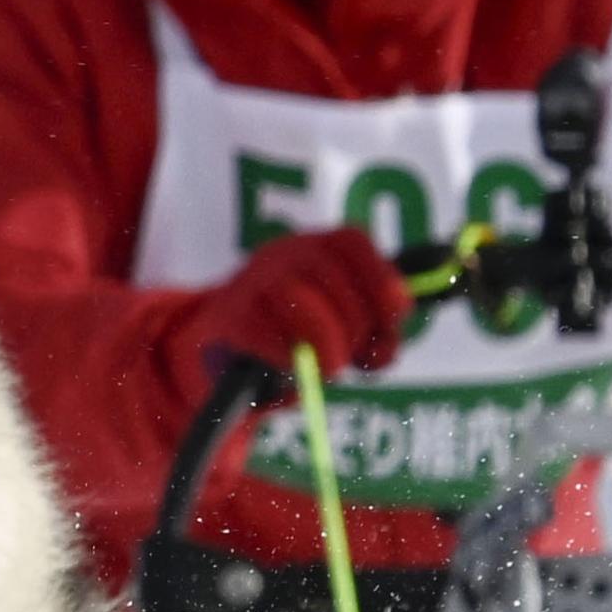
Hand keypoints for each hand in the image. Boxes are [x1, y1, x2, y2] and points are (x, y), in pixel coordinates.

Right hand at [166, 226, 412, 401]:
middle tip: (353, 356)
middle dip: (357, 325)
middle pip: (334, 279)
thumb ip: (373, 336)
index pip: (352, 242)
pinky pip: (268, 337)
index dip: (381, 280)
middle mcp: (280, 253)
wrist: (217, 357)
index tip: (394, 319)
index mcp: (313, 246)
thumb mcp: (340, 330)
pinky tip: (293, 370)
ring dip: (328, 343)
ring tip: (329, 368)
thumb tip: (384, 352)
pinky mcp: (228, 319)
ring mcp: (250, 284)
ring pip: (303, 306)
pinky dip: (289, 358)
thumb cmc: (290, 339)